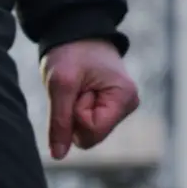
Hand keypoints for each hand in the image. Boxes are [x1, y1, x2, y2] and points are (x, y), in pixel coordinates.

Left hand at [42, 39, 139, 160]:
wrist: (77, 32)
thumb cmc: (71, 52)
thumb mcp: (60, 85)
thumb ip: (60, 122)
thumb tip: (58, 156)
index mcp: (124, 98)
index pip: (92, 134)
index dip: (75, 118)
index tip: (77, 92)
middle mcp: (128, 106)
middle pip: (90, 136)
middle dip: (74, 116)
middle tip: (76, 89)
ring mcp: (119, 107)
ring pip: (86, 131)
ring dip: (74, 112)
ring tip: (79, 87)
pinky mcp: (109, 107)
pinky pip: (85, 123)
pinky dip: (76, 109)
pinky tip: (81, 91)